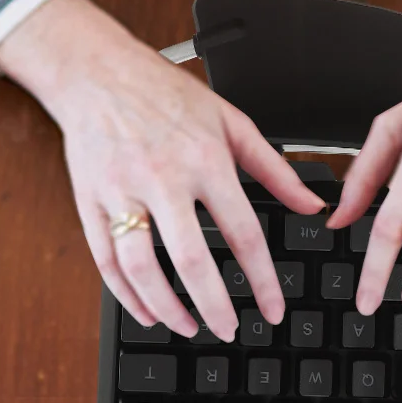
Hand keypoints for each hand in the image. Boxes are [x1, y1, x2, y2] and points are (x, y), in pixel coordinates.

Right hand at [0, 0, 325, 340]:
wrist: (98, 71)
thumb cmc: (165, 93)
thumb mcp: (230, 121)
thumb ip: (273, 168)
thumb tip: (312, 204)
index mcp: (205, 159)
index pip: (242, 232)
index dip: (262, 280)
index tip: (273, 310)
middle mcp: (163, 178)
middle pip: (191, 258)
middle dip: (214, 306)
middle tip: (230, 330)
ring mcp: (121, 191)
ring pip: (141, 266)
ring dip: (166, 307)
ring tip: (187, 326)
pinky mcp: (90, 201)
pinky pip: (106, 261)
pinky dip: (126, 295)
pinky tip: (146, 310)